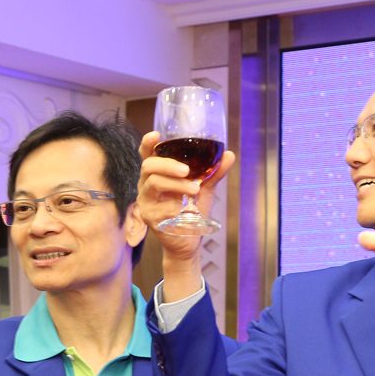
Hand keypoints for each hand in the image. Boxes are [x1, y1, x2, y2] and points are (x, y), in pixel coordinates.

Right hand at [136, 131, 236, 259]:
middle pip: (149, 166)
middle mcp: (147, 184)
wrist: (189, 240)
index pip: (147, 154)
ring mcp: (146, 201)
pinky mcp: (149, 217)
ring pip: (154, 183)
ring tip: (195, 189)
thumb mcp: (205, 188)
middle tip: (187, 171)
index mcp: (158, 173)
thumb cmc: (192, 210)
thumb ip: (214, 172)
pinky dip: (174, 206)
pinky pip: (159, 207)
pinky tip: (185, 211)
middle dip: (168, 165)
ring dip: (175, 184)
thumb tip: (229, 155)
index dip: (147, 144)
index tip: (156, 135)